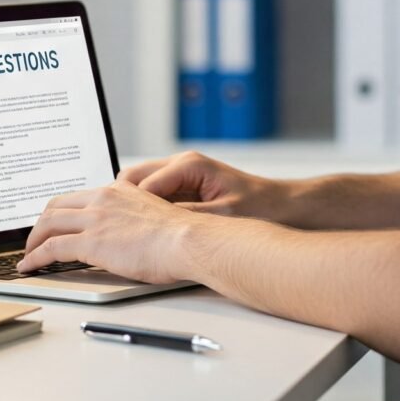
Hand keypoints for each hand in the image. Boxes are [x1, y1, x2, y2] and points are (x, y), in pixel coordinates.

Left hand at [17, 179, 192, 283]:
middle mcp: (104, 199)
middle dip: (41, 223)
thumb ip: (133, 218)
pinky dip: (35, 257)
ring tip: (28, 255)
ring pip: (48, 224)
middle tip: (36, 239)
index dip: (61, 212)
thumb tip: (126, 234)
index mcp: (120, 190)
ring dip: (33, 241)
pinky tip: (30, 266)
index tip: (56, 224)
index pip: (79, 197)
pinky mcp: (91, 242)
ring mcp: (95, 219)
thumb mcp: (152, 215)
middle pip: (56, 206)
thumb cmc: (180, 235)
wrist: (187, 240)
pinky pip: (51, 248)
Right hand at [118, 151, 289, 222]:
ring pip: (140, 187)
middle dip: (122, 204)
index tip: (117, 231)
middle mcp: (182, 165)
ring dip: (133, 208)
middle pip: (133, 179)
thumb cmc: (260, 206)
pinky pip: (155, 197)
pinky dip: (146, 211)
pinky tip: (147, 233)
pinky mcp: (185, 189)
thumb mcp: (223, 215)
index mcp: (188, 165)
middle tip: (116, 233)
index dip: (127, 209)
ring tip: (129, 235)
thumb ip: (187, 217)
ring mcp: (182, 175)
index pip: (140, 183)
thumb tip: (156, 224)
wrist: (283, 206)